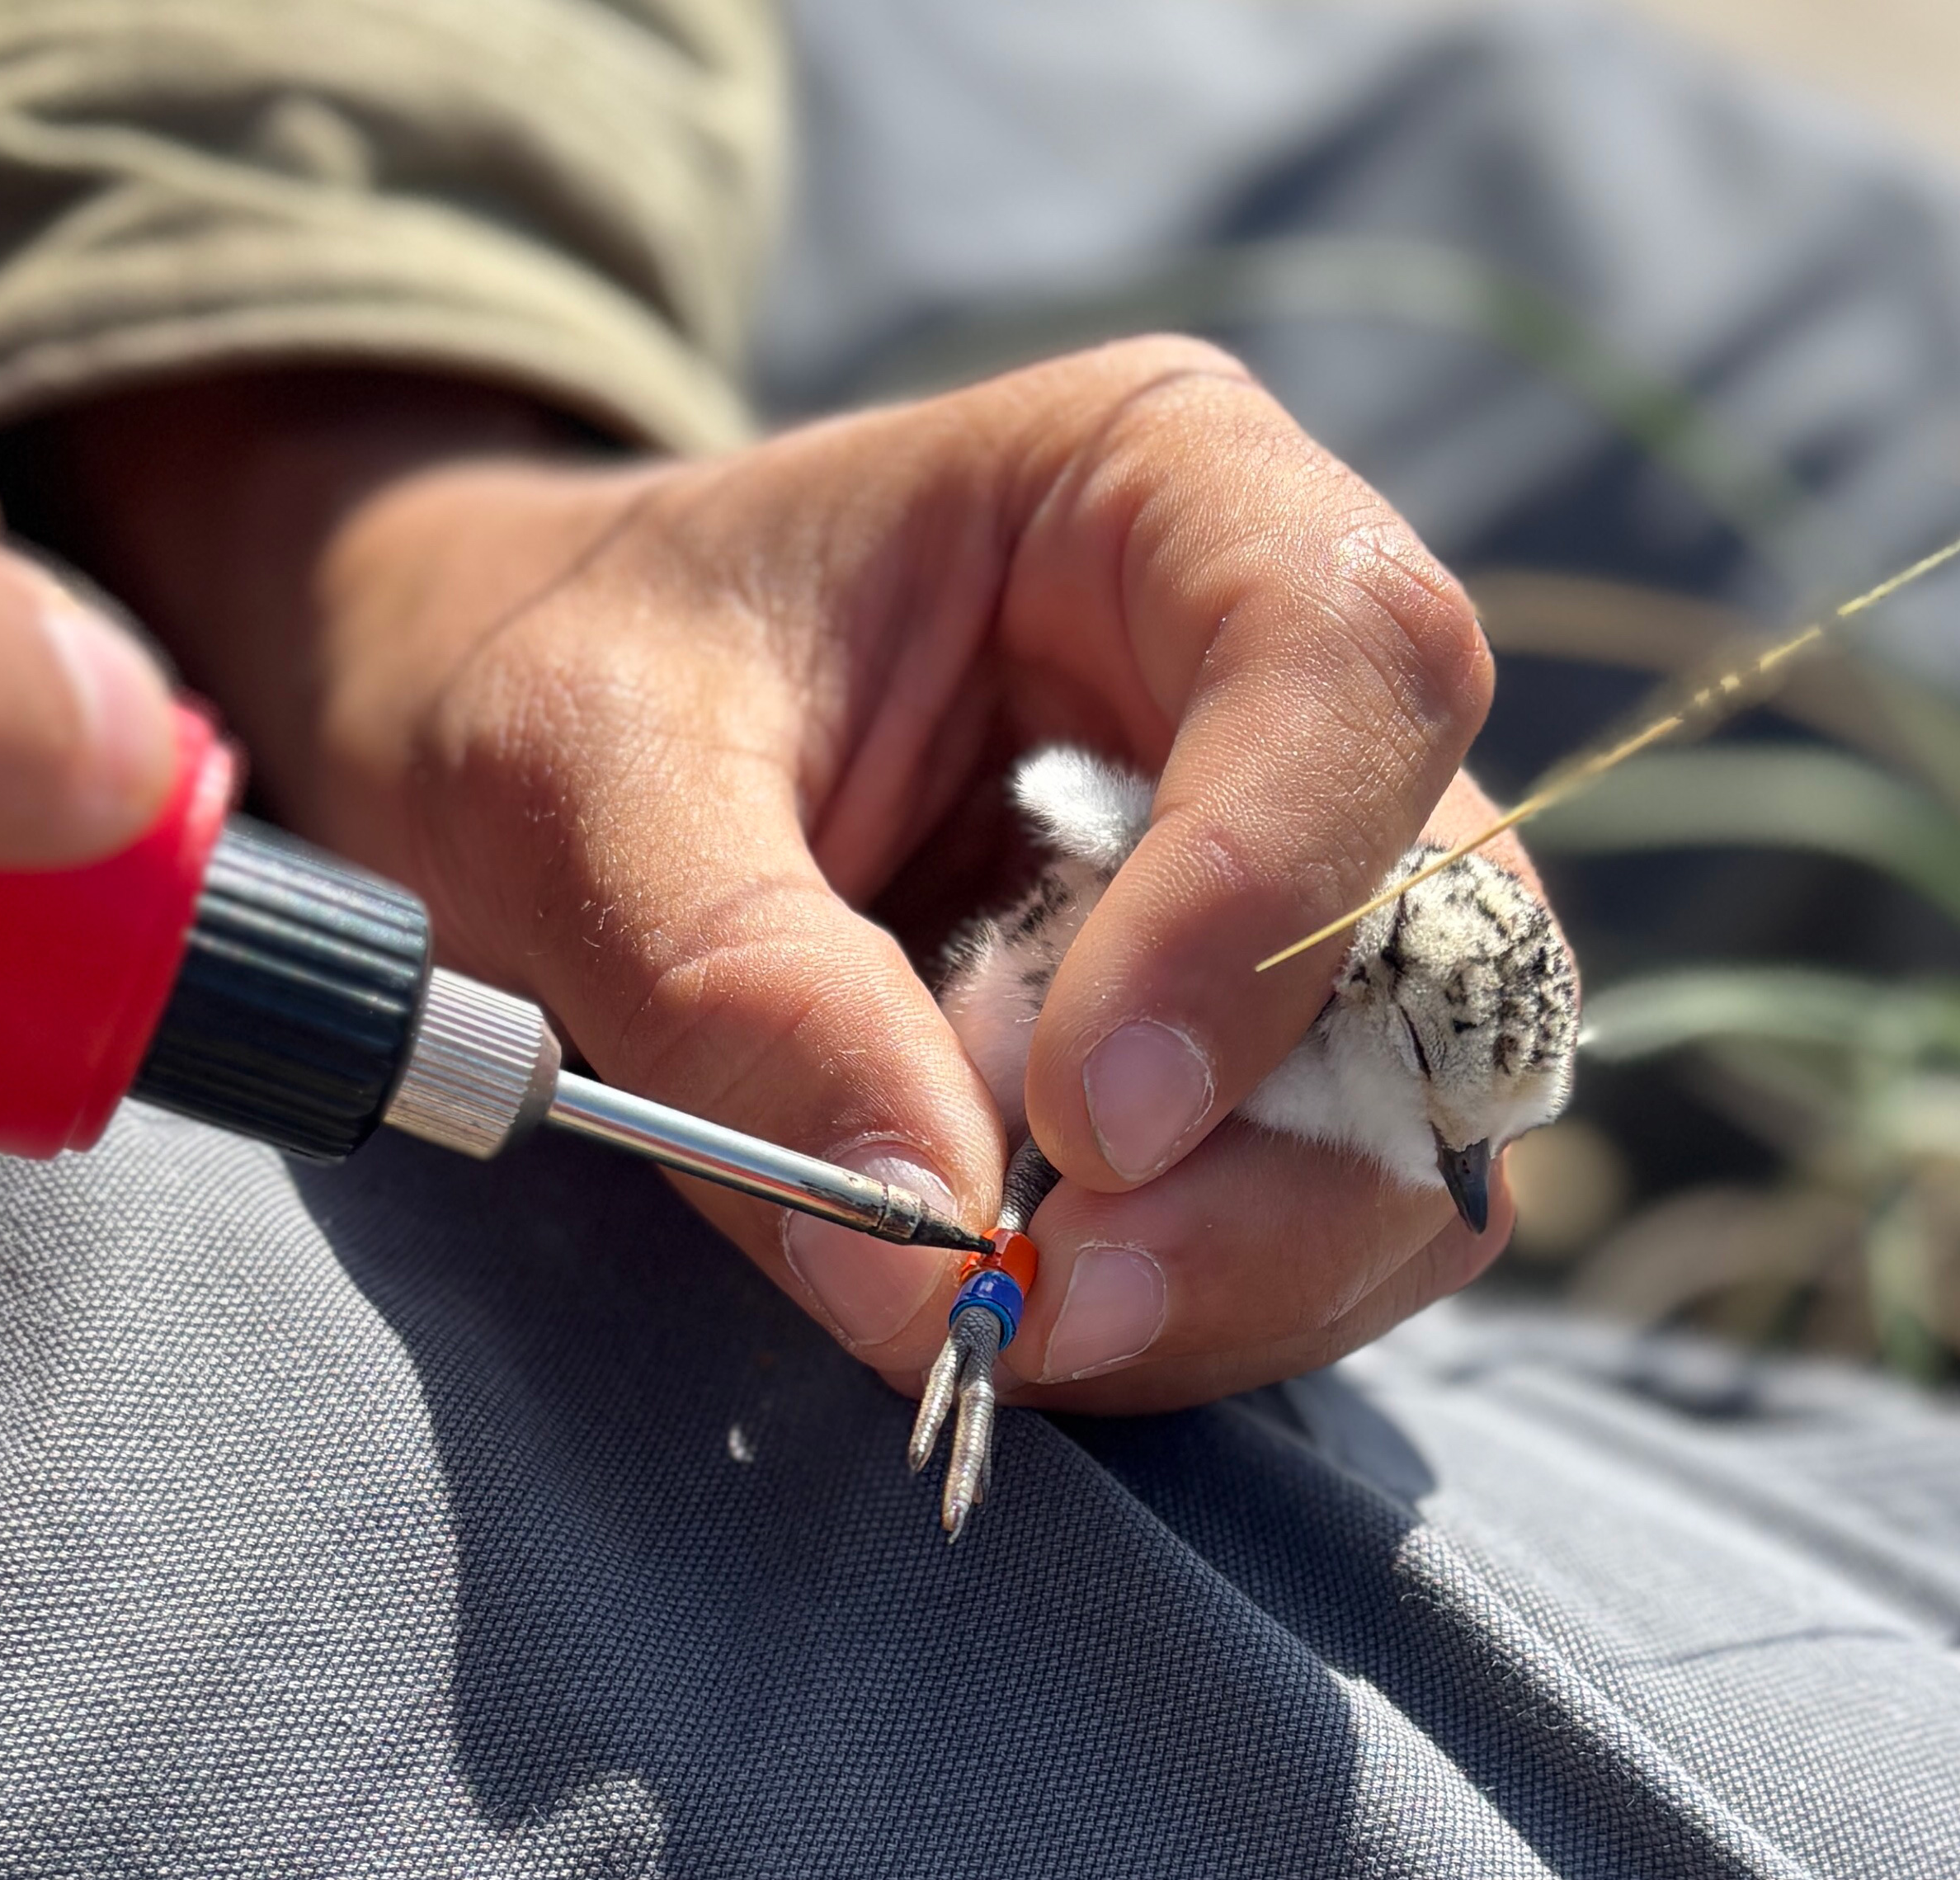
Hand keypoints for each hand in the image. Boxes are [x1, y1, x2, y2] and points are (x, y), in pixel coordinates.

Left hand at [44, 342, 1523, 1409]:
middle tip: (1034, 1305)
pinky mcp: (1263, 1059)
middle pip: (1441, 936)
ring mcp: (1299, 886)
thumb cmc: (548, 675)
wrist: (518, 736)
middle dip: (1263, 1171)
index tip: (1081, 1122)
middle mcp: (1283, 681)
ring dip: (1232, 1271)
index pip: (1351, 658)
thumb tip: (925, 1255)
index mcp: (1154, 487)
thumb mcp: (571, 782)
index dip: (1260, 908)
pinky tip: (1024, 1299)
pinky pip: (1329, 1222)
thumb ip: (738, 989)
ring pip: (1416, 1119)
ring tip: (998, 1313)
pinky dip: (1195, 1308)